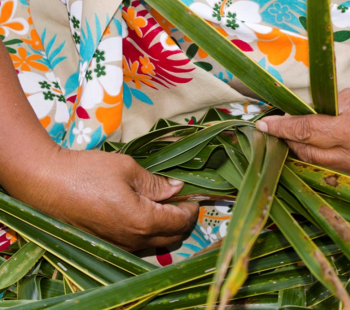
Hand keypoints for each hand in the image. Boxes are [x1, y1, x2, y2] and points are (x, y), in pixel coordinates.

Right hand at [0, 39, 197, 251]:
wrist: (47, 184)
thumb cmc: (88, 172)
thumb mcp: (127, 169)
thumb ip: (156, 183)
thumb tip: (178, 188)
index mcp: (143, 221)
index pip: (181, 221)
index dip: (192, 208)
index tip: (195, 195)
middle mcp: (134, 241)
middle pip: (173, 237)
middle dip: (184, 220)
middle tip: (183, 199)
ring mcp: (120, 247)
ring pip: (158, 244)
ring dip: (169, 227)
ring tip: (166, 205)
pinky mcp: (109, 246)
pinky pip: (140, 244)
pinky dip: (151, 232)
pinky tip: (145, 214)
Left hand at [256, 83, 349, 182]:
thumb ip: (326, 106)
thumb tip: (297, 117)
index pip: (304, 131)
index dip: (280, 128)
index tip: (263, 125)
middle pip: (305, 153)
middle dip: (288, 140)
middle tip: (278, 129)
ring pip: (315, 167)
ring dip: (300, 153)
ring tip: (294, 139)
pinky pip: (331, 174)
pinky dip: (318, 163)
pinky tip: (314, 152)